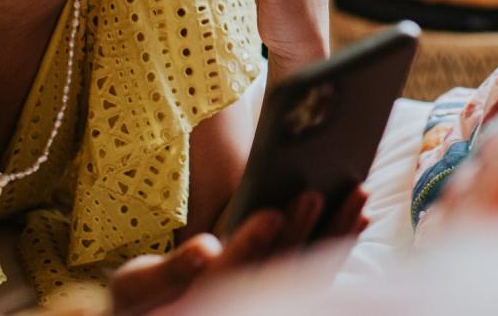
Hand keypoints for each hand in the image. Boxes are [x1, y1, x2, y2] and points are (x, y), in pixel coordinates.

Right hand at [108, 187, 369, 314]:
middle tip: (315, 192)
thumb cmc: (144, 300)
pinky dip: (339, 245)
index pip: (232, 276)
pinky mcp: (286, 297)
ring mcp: (269, 304)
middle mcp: (243, 306)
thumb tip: (207, 249)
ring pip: (310, 274)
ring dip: (333, 235)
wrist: (159, 315)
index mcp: (205, 302)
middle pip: (280, 272)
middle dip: (300, 231)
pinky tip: (359, 219)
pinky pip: (321, 275)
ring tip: (357, 198)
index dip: (251, 245)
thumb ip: (173, 271)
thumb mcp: (138, 287)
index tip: (270, 214)